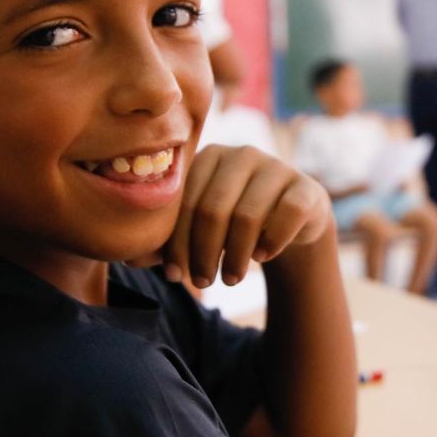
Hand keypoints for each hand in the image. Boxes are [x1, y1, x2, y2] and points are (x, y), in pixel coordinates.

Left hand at [162, 145, 333, 289]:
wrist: (290, 222)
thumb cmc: (233, 225)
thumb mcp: (198, 232)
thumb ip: (166, 241)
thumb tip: (131, 259)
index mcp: (208, 156)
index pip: (184, 201)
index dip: (176, 242)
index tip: (175, 275)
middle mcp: (242, 155)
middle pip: (213, 209)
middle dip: (203, 253)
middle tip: (202, 282)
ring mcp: (277, 168)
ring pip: (248, 216)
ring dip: (235, 257)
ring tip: (230, 278)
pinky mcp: (305, 188)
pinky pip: (286, 216)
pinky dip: (271, 242)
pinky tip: (262, 256)